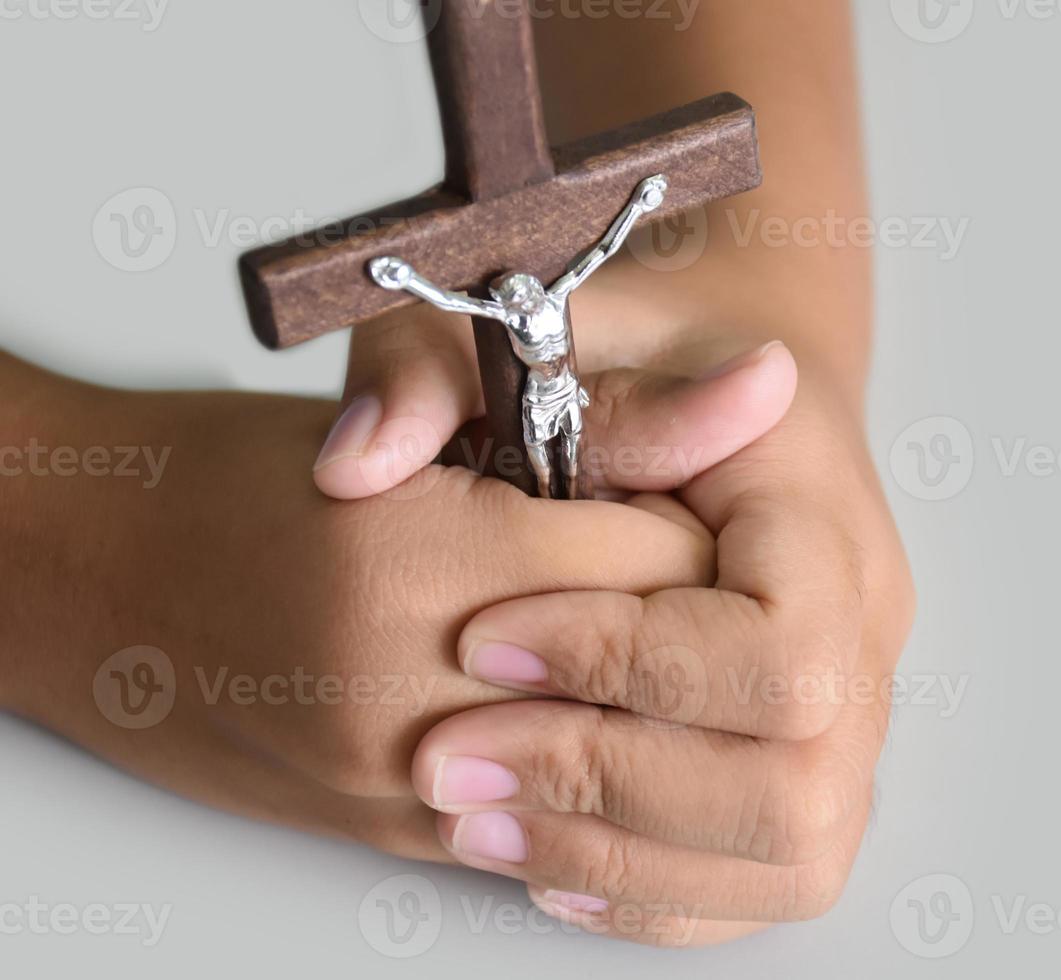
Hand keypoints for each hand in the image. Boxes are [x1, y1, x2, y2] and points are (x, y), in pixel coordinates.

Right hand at [0, 348, 785, 863]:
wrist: (100, 585)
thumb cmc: (244, 478)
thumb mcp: (424, 407)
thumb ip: (603, 405)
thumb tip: (768, 381)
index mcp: (419, 567)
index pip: (660, 570)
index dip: (692, 518)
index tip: (679, 487)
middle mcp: (411, 695)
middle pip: (656, 668)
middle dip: (687, 606)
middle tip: (667, 548)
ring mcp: (405, 781)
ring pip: (621, 748)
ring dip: (646, 681)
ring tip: (622, 613)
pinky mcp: (401, 831)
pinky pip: (558, 807)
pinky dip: (592, 742)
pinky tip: (581, 686)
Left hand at [322, 310, 913, 945]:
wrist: (740, 362)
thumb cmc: (652, 346)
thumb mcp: (544, 321)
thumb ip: (442, 370)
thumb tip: (352, 463)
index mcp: (817, 504)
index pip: (775, 644)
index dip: (626, 661)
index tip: (480, 639)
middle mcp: (865, 615)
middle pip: (796, 777)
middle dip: (610, 782)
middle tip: (448, 763)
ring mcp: (857, 698)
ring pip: (795, 849)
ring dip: (629, 857)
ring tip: (478, 825)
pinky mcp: (822, 755)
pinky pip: (775, 875)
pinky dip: (662, 893)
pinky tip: (548, 863)